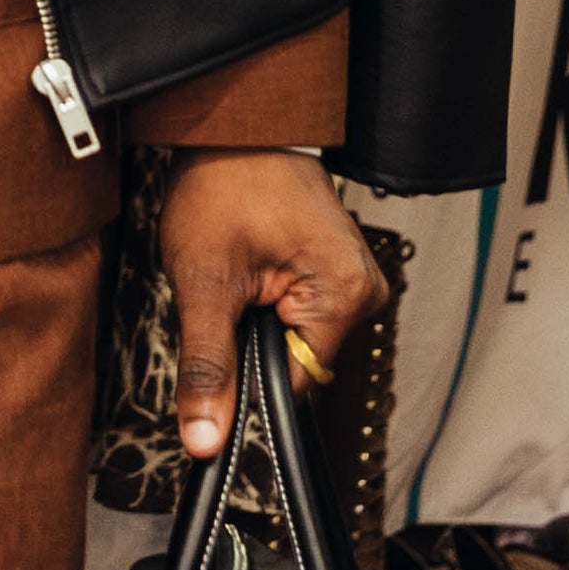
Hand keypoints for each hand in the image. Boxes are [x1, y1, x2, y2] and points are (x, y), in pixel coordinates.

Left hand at [166, 149, 387, 463]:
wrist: (234, 129)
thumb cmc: (222, 187)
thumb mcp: (204, 283)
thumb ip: (208, 367)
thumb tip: (206, 440)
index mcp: (346, 297)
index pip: (294, 387)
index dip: (245, 387)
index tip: (209, 368)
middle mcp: (364, 291)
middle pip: (293, 364)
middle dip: (247, 345)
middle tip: (220, 295)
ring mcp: (354, 280)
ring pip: (290, 340)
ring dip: (253, 324)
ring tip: (234, 274)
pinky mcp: (335, 273)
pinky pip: (296, 314)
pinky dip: (263, 304)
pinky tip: (248, 270)